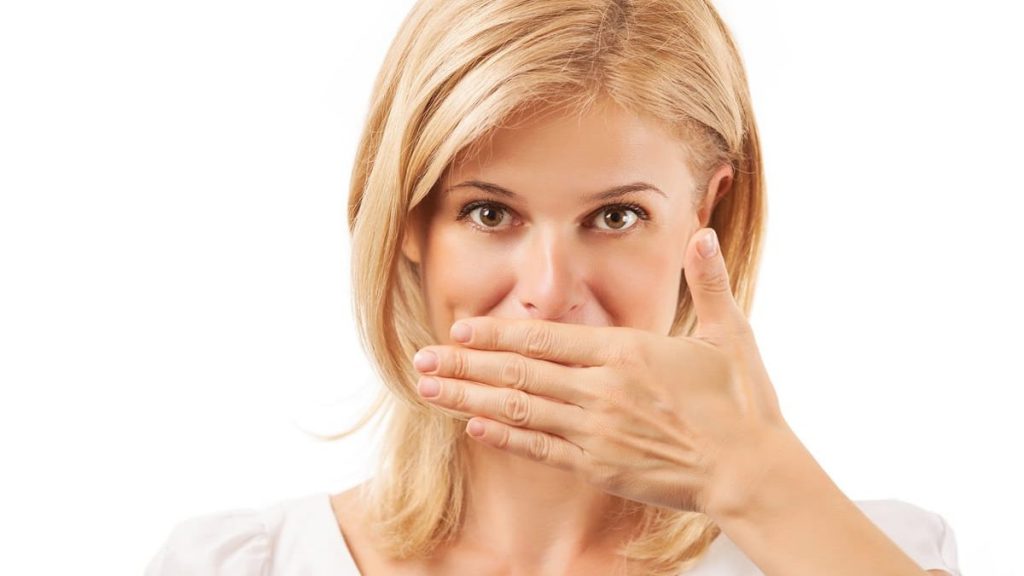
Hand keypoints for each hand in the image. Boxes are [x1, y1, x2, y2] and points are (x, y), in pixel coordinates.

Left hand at [412, 227, 789, 514]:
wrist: (752, 472)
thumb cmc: (742, 404)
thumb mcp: (730, 333)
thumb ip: (708, 281)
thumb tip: (703, 232)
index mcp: (626, 353)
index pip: (543, 338)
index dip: (496, 334)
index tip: (460, 329)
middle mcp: (601, 391)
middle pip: (517, 374)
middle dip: (463, 366)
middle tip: (420, 360)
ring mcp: (595, 432)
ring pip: (518, 411)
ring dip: (468, 399)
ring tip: (428, 391)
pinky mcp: (599, 467)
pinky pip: (539, 450)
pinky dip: (503, 438)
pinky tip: (473, 428)